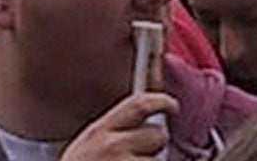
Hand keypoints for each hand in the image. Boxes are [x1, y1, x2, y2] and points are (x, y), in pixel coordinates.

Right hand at [61, 93, 175, 160]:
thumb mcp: (85, 148)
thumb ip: (110, 132)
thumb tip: (143, 118)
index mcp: (98, 132)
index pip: (139, 104)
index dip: (161, 101)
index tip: (172, 105)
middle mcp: (113, 147)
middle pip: (157, 134)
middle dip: (156, 145)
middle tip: (142, 156)